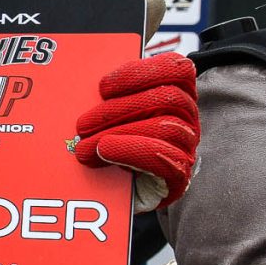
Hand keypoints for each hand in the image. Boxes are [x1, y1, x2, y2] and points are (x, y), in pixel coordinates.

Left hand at [73, 52, 198, 209]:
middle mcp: (186, 118)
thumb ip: (103, 97)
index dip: (142, 71)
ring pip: (166, 127)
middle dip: (119, 108)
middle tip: (82, 124)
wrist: (111, 195)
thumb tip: (80, 80)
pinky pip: (165, 158)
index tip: (103, 87)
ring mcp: (186, 147)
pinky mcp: (178, 177)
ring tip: (84, 147)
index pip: (177, 69)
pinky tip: (105, 152)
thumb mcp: (104, 117)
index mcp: (173, 94)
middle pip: (169, 98)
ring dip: (119, 132)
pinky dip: (131, 151)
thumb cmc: (106, 147)